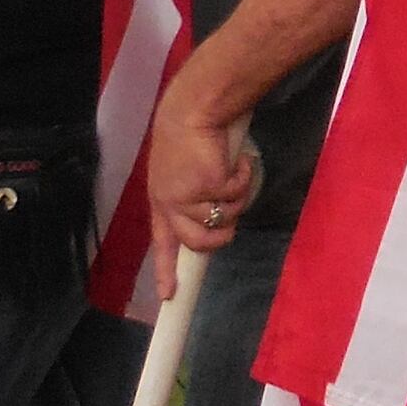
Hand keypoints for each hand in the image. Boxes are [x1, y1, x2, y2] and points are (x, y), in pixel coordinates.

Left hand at [147, 100, 261, 258]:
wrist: (193, 109)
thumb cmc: (189, 133)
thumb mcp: (183, 169)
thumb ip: (192, 193)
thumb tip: (215, 215)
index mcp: (161, 200)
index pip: (162, 242)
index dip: (166, 270)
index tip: (169, 295)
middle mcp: (171, 202)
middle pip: (197, 242)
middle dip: (221, 237)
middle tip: (230, 225)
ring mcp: (189, 196)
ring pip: (224, 219)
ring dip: (237, 199)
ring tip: (234, 173)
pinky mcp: (210, 186)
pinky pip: (238, 194)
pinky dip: (245, 176)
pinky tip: (238, 159)